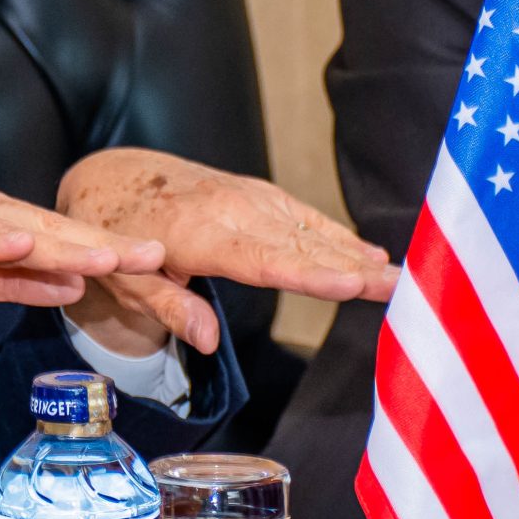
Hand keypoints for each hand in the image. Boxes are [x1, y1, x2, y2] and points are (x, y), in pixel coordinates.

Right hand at [0, 170, 159, 380]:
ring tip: (106, 253)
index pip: (59, 238)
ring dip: (60, 240)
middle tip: (158, 255)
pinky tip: (18, 244)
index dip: (107, 251)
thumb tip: (69, 290)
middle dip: (104, 242)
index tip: (159, 264)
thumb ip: (10, 283)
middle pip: (48, 228)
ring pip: (10, 227)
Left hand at [51, 149, 398, 358]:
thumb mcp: (124, 281)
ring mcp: (246, 198)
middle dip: (354, 267)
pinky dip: (337, 234)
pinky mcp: (255, 194)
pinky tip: (370, 254)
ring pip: (309, 229)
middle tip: (406, 287)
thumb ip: (166, 307)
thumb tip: (206, 341)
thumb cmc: (115, 238)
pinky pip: (302, 215)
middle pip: (300, 246)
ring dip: (357, 253)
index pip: (262, 260)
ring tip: (404, 276)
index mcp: (196, 234)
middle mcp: (229, 210)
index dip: (309, 274)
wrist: (112, 177)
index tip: (352, 282)